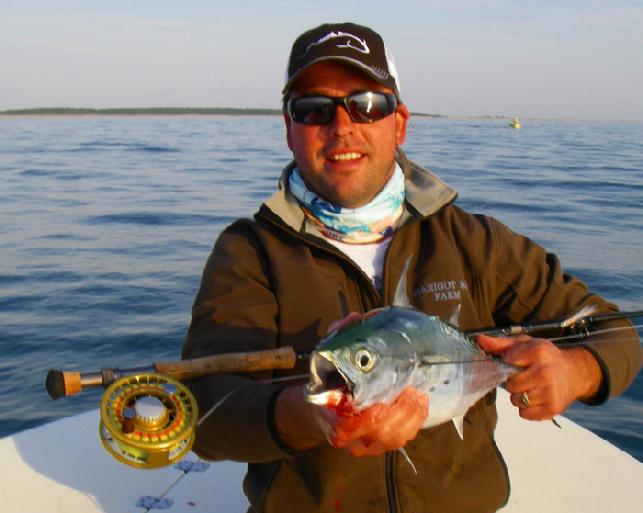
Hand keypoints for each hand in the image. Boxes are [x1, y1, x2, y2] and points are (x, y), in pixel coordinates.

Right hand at [330, 387, 427, 456]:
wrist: (326, 415)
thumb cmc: (327, 396)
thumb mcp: (325, 386)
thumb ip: (335, 378)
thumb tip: (343, 351)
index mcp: (337, 428)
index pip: (351, 429)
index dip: (368, 421)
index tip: (381, 407)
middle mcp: (354, 443)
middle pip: (381, 434)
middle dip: (401, 413)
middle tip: (410, 392)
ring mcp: (370, 447)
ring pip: (396, 439)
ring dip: (413, 417)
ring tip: (418, 396)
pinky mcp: (384, 445)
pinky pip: (404, 437)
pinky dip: (416, 421)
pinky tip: (421, 404)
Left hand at [477, 334, 602, 419]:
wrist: (575, 374)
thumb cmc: (545, 357)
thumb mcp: (526, 344)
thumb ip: (501, 343)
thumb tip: (480, 340)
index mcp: (538, 352)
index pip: (507, 361)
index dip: (508, 363)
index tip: (518, 362)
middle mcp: (544, 372)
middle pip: (510, 385)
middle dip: (514, 382)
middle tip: (526, 377)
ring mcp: (549, 392)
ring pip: (516, 400)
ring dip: (520, 396)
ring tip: (532, 387)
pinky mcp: (552, 408)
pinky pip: (524, 414)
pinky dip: (527, 409)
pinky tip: (537, 398)